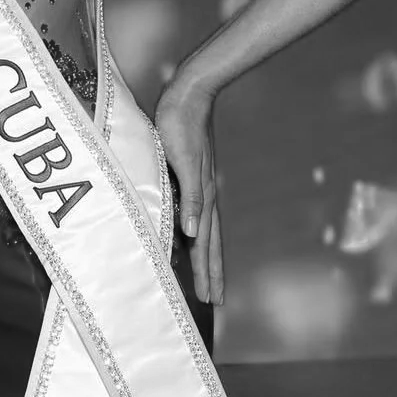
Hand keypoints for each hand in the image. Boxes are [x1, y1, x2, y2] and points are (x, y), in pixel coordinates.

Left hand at [153, 82, 224, 305]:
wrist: (188, 95)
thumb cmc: (180, 125)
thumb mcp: (182, 162)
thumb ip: (190, 197)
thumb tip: (194, 234)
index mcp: (203, 196)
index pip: (206, 244)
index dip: (208, 271)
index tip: (213, 299)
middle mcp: (205, 195)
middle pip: (209, 243)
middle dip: (211, 272)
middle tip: (215, 301)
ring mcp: (201, 185)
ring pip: (205, 230)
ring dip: (206, 256)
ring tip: (209, 277)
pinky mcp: (193, 175)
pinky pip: (196, 213)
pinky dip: (196, 232)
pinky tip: (191, 236)